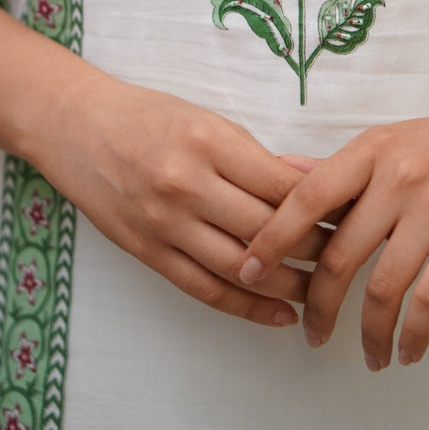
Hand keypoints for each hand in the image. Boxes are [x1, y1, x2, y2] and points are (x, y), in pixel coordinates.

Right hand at [34, 75, 328, 326]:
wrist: (76, 126)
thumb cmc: (147, 116)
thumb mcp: (206, 120)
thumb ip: (255, 156)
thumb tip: (313, 180)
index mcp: (209, 141)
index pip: (280, 185)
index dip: (323, 207)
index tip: (352, 216)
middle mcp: (186, 183)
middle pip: (266, 229)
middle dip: (315, 249)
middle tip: (349, 258)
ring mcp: (164, 222)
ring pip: (240, 267)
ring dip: (288, 285)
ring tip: (323, 292)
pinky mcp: (147, 251)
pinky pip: (204, 289)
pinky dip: (246, 308)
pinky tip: (279, 314)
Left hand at [239, 87, 428, 366]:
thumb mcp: (394, 141)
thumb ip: (342, 168)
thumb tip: (284, 174)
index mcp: (372, 149)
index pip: (307, 195)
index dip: (272, 237)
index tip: (246, 272)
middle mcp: (399, 175)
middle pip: (339, 253)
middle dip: (318, 304)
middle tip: (310, 333)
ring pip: (383, 285)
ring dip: (369, 333)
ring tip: (367, 356)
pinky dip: (414, 334)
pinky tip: (407, 351)